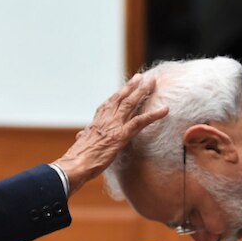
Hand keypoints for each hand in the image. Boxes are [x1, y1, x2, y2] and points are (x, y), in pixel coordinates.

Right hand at [54, 73, 168, 193]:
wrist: (76, 163)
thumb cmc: (77, 157)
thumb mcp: (81, 143)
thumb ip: (85, 136)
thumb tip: (81, 135)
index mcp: (97, 121)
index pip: (109, 103)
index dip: (118, 94)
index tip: (125, 87)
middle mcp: (106, 118)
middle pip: (121, 98)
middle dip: (132, 86)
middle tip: (141, 77)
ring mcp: (115, 125)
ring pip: (131, 104)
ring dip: (142, 92)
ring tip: (152, 82)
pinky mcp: (122, 134)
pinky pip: (141, 121)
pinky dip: (154, 114)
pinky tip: (165, 109)